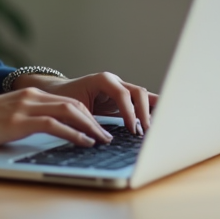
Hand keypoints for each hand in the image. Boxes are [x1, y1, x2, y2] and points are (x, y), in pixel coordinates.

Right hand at [0, 88, 114, 147]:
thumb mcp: (10, 115)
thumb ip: (30, 117)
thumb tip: (50, 131)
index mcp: (31, 94)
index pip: (69, 101)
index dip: (89, 115)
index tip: (101, 128)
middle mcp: (32, 96)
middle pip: (74, 104)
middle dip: (95, 121)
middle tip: (108, 136)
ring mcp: (26, 107)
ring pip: (69, 111)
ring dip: (90, 127)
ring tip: (102, 140)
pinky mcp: (19, 121)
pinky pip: (54, 124)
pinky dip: (73, 133)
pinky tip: (84, 142)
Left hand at [26, 72, 156, 135]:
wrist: (62, 91)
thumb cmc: (66, 98)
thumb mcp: (74, 108)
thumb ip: (88, 120)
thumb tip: (103, 138)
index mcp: (102, 80)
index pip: (122, 94)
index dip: (130, 112)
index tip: (133, 129)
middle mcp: (114, 81)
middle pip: (138, 92)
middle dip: (144, 111)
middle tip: (146, 131)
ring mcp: (121, 88)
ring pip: (142, 96)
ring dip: (150, 111)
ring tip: (155, 128)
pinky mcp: (123, 98)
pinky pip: (140, 102)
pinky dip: (149, 110)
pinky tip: (157, 120)